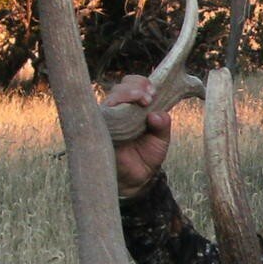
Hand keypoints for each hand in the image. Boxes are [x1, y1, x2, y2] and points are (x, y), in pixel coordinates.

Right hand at [103, 74, 170, 198]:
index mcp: (134, 108)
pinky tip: (123, 112)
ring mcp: (107, 119)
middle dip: (136, 86)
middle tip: (149, 98)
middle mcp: (119, 110)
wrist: (134, 179)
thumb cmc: (146, 156)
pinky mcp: (99, 129)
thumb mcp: (161, 140)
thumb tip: (156, 115)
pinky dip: (112, 109)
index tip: (154, 92)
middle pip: (121, 87)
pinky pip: (100, 114)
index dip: (142, 84)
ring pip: (111, 97)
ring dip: (127, 94)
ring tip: (143, 101)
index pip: (134, 85)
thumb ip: (163, 125)